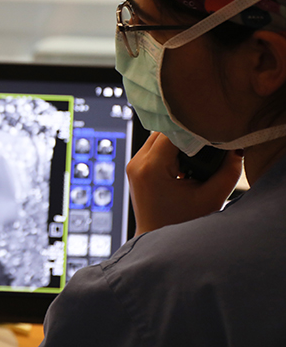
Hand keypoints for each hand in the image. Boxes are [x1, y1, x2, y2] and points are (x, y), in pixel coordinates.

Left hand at [127, 132, 242, 235]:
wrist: (157, 240)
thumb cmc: (181, 224)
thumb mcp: (210, 198)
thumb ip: (228, 172)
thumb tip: (236, 148)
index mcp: (151, 167)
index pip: (173, 132)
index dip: (194, 130)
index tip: (212, 134)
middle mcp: (137, 162)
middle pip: (164, 131)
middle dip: (186, 134)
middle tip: (207, 143)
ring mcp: (133, 165)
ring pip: (158, 137)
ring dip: (178, 141)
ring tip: (197, 153)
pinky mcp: (136, 168)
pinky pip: (153, 148)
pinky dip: (170, 149)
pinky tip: (186, 160)